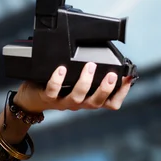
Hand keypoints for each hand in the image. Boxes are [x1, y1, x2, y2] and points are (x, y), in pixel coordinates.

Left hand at [13, 62, 133, 112]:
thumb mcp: (78, 82)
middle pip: (96, 103)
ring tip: (90, 66)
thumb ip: (92, 74)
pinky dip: (58, 80)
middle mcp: (78, 103)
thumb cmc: (58, 87)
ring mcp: (63, 101)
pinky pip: (53, 90)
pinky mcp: (47, 97)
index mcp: (88, 99)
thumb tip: (109, 57)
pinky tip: (61, 69)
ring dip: (85, 82)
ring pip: (77, 97)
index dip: (121, 94)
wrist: (33, 98)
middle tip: (113, 75)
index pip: (110, 103)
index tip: (127, 78)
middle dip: (106, 89)